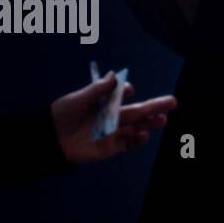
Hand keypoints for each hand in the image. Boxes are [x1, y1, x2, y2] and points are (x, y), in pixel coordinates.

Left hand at [52, 73, 176, 163]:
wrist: (50, 139)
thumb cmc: (62, 116)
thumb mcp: (77, 100)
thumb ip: (97, 90)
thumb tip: (114, 75)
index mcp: (105, 102)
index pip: (121, 95)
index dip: (126, 90)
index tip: (128, 89)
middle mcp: (112, 116)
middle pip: (137, 111)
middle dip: (155, 106)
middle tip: (173, 101)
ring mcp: (113, 132)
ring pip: (137, 127)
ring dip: (150, 123)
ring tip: (163, 119)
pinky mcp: (111, 147)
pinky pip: (128, 143)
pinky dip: (137, 140)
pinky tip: (144, 134)